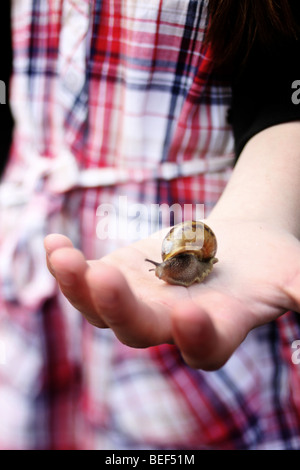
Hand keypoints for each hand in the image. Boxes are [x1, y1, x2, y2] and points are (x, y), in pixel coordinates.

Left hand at [44, 219, 299, 369]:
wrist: (237, 243)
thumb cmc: (269, 261)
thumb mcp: (293, 273)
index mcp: (217, 329)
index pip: (204, 349)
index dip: (196, 339)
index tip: (189, 314)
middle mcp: (172, 324)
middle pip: (139, 331)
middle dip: (122, 308)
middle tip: (107, 276)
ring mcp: (141, 301)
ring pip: (101, 310)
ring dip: (79, 287)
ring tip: (64, 257)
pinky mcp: (120, 277)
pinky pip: (87, 278)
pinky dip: (68, 265)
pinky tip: (54, 243)